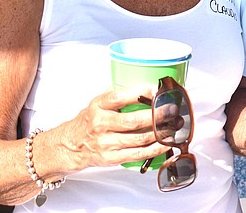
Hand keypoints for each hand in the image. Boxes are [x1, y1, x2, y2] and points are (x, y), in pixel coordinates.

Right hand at [56, 85, 171, 170]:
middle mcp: (101, 124)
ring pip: (139, 138)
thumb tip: (150, 87)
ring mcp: (106, 143)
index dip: (140, 92)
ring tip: (175, 125)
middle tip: (173, 109)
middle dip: (157, 115)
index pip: (119, 97)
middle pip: (133, 121)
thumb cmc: (90, 121)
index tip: (156, 90)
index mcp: (98, 106)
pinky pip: (138, 154)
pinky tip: (166, 142)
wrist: (70, 145)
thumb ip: (119, 95)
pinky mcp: (112, 158)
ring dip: (161, 132)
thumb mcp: (98, 103)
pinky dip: (155, 149)